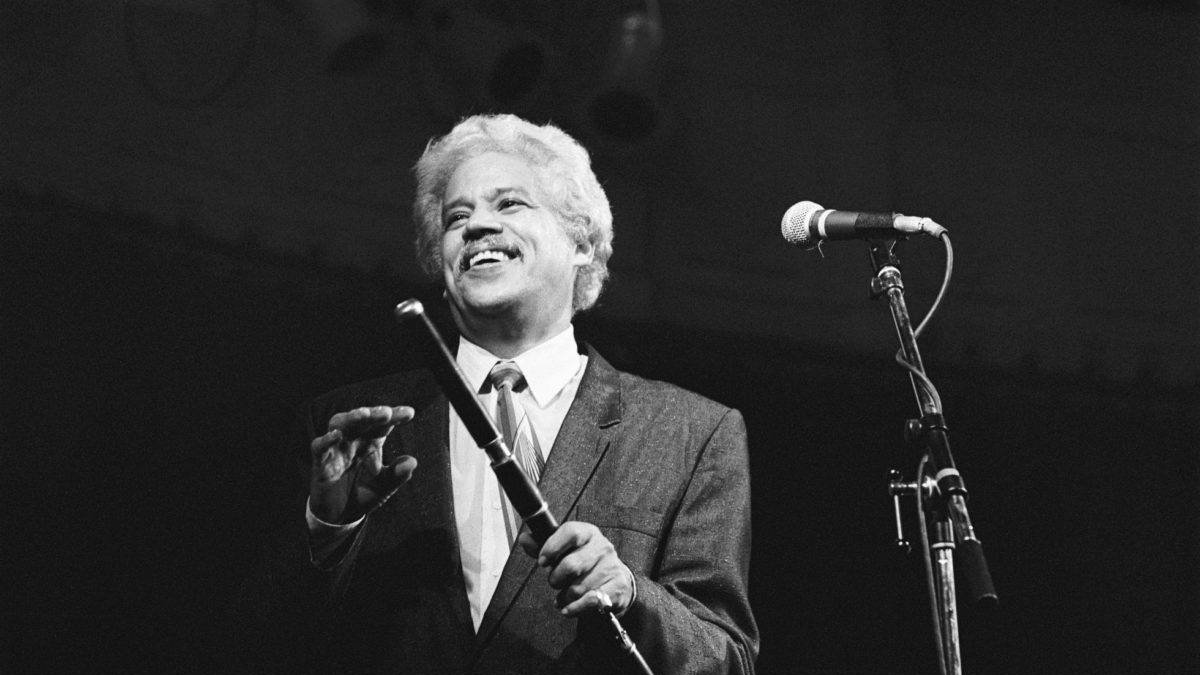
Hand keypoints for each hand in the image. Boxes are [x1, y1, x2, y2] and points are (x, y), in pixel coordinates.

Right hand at [309, 405, 416, 523]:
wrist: (341, 515)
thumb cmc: (363, 493)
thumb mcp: (384, 485)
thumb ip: (397, 474)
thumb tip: (413, 461)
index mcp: (372, 442)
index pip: (383, 425)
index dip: (395, 416)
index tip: (409, 413)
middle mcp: (354, 440)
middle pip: (362, 419)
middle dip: (374, 414)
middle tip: (387, 413)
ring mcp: (336, 448)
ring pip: (340, 424)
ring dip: (352, 418)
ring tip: (364, 414)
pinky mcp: (320, 462)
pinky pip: (319, 447)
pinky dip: (326, 439)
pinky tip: (336, 435)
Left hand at [518, 522, 634, 616]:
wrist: (615, 582)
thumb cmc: (584, 565)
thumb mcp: (565, 552)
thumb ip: (543, 546)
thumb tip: (524, 539)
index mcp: (589, 533)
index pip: (571, 532)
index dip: (553, 546)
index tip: (542, 561)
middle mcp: (602, 547)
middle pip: (571, 565)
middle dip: (556, 579)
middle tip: (555, 582)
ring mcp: (612, 566)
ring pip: (578, 588)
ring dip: (565, 597)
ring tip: (564, 596)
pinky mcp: (617, 586)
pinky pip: (590, 601)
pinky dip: (575, 608)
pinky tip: (569, 608)